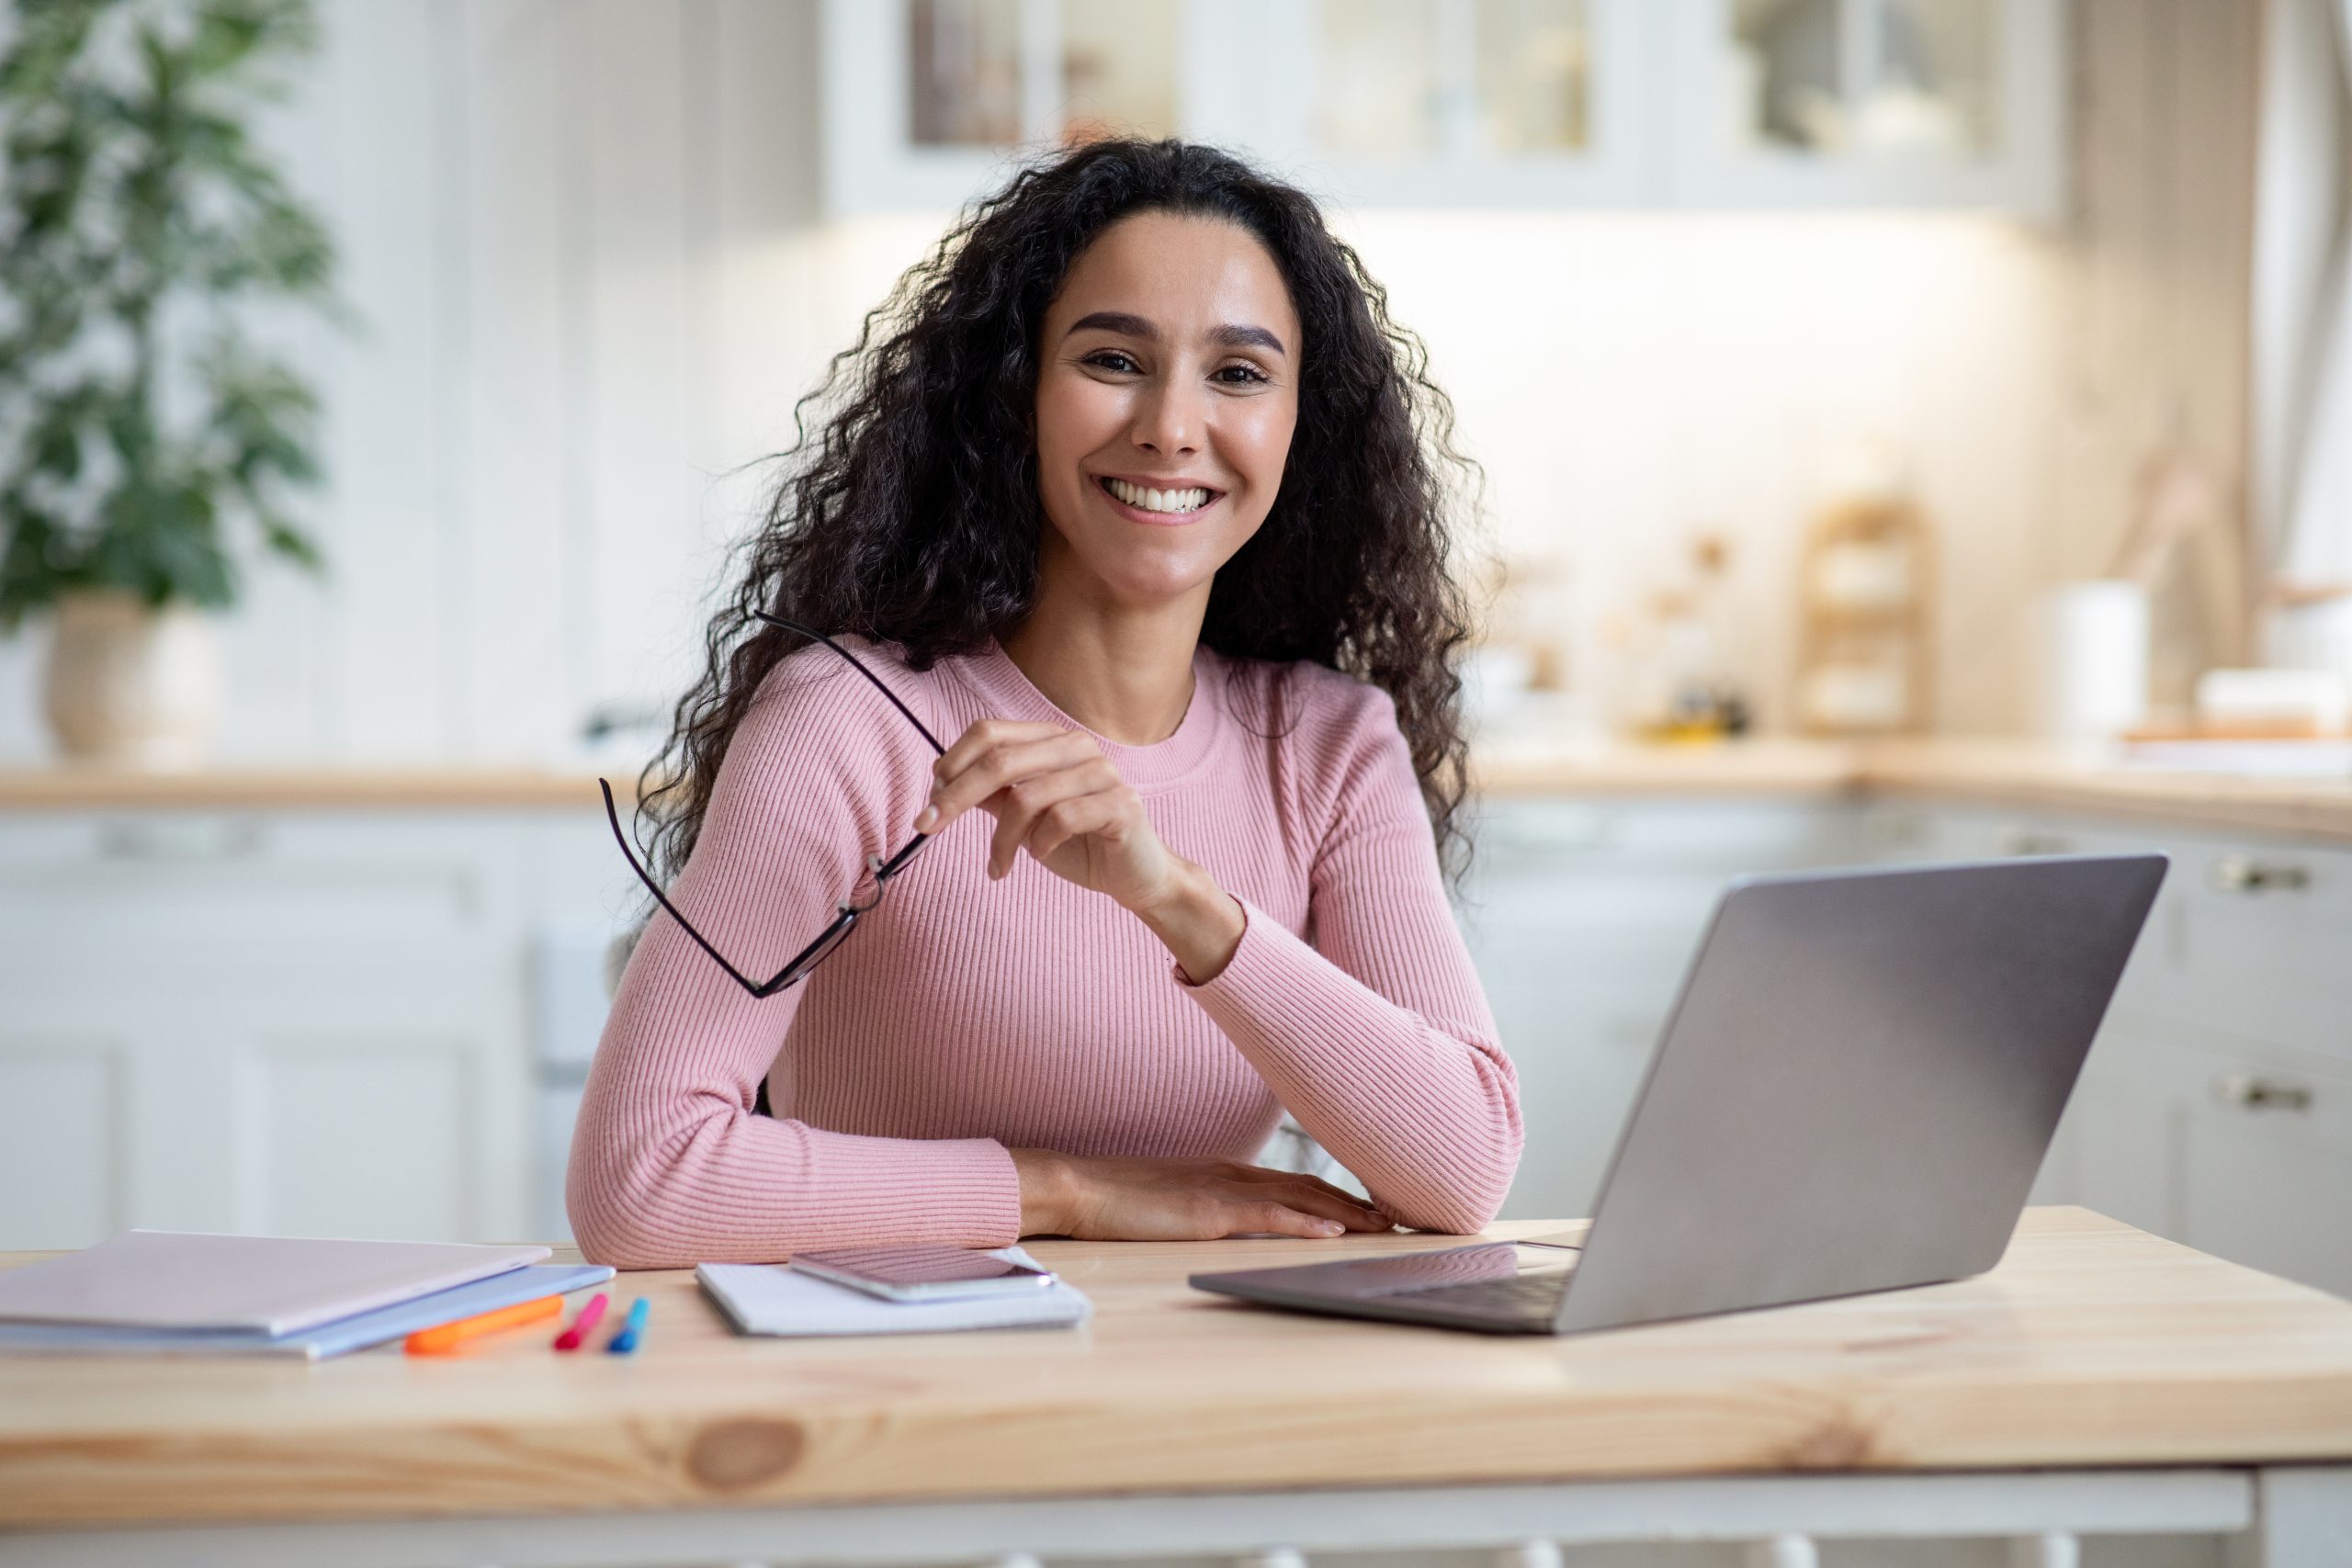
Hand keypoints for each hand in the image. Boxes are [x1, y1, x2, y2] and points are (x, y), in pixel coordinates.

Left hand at [915, 718, 1180, 910]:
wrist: (1135, 876)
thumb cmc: (1078, 842)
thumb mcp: (1024, 817)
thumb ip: (993, 796)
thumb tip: (943, 784)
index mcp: (1051, 739)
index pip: (989, 732)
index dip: (952, 763)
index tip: (929, 800)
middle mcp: (1077, 746)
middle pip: (999, 761)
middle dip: (956, 798)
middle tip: (928, 827)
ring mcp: (1102, 773)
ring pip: (1026, 797)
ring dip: (1001, 839)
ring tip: (998, 864)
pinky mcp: (1120, 804)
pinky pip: (1061, 819)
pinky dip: (1039, 844)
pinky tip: (1039, 857)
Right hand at [1010, 1148, 1393, 1239]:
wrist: (1081, 1188)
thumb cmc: (1122, 1198)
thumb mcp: (1178, 1200)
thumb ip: (1214, 1206)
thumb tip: (1243, 1220)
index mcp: (1228, 1172)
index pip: (1297, 1181)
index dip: (1341, 1193)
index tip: (1377, 1206)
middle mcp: (1234, 1174)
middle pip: (1310, 1186)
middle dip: (1359, 1203)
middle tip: (1402, 1216)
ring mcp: (1223, 1190)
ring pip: (1299, 1198)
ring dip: (1347, 1212)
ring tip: (1386, 1225)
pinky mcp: (1208, 1211)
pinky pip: (1267, 1217)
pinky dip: (1305, 1222)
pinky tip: (1333, 1231)